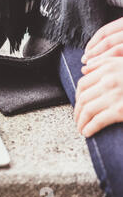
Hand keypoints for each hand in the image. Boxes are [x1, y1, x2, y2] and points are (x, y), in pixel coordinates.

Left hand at [74, 18, 122, 136]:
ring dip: (80, 121)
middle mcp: (109, 79)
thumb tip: (84, 68)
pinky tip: (87, 132)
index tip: (78, 104)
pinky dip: (89, 127)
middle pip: (82, 97)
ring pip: (87, 110)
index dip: (77, 96)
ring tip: (81, 127)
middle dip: (77, 111)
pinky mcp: (120, 110)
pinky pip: (97, 120)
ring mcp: (114, 95)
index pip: (83, 83)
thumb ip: (105, 63)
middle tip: (77, 119)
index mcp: (110, 68)